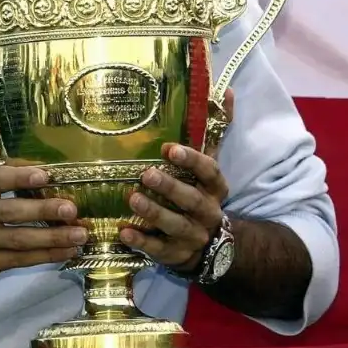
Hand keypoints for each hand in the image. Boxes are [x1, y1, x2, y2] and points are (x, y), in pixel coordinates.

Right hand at [0, 98, 86, 280]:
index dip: (18, 178)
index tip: (45, 176)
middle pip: (9, 213)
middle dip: (42, 212)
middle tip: (72, 208)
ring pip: (17, 241)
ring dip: (51, 239)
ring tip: (80, 233)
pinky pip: (18, 260)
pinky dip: (45, 257)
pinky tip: (69, 251)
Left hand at [120, 91, 233, 273]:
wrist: (214, 247)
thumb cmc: (202, 195)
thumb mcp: (210, 168)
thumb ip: (215, 132)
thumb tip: (224, 92)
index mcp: (216, 188)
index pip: (210, 172)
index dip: (192, 161)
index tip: (169, 149)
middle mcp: (208, 212)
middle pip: (192, 200)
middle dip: (170, 187)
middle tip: (146, 173)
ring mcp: (193, 236)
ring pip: (176, 225)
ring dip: (154, 212)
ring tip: (132, 198)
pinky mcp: (176, 255)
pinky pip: (159, 249)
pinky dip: (142, 242)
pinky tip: (124, 232)